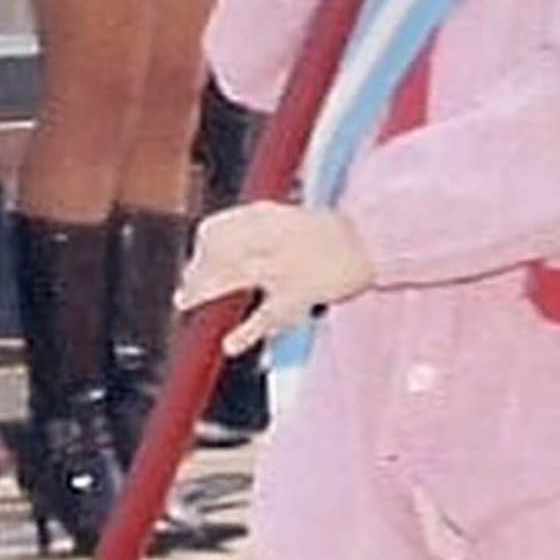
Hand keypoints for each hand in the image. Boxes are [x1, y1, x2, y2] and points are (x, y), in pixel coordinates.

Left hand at [177, 201, 374, 355]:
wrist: (375, 240)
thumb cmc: (333, 233)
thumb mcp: (292, 219)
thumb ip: (260, 227)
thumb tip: (223, 241)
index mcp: (269, 214)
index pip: (219, 227)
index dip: (203, 245)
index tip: (198, 259)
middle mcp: (271, 235)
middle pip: (218, 251)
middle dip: (197, 269)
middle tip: (186, 286)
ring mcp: (283, 264)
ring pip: (232, 277)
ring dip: (204, 290)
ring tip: (185, 301)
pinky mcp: (297, 294)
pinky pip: (265, 316)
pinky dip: (246, 333)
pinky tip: (230, 345)